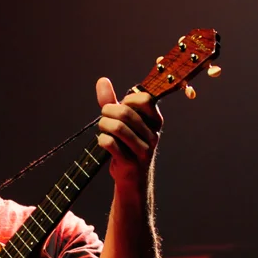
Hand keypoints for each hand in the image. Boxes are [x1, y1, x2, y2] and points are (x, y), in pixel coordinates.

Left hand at [95, 77, 163, 191]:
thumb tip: (102, 80)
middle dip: (107, 112)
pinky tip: (103, 142)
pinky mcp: (130, 163)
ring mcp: (143, 150)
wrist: (132, 177)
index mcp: (156, 121)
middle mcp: (153, 135)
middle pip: (125, 113)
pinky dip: (102, 140)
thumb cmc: (126, 144)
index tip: (121, 105)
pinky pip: (111, 144)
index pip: (144, 100)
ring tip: (102, 128)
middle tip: (104, 117)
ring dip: (103, 125)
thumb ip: (112, 101)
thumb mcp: (122, 122)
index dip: (127, 99)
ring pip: (118, 128)